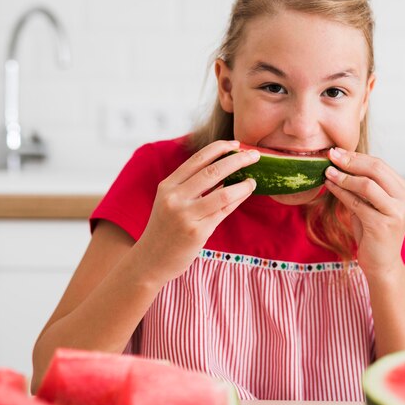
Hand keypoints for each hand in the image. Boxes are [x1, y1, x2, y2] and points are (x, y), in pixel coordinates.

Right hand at [136, 140, 258, 283]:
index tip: (236, 144)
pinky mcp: (198, 232)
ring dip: (243, 184)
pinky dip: (238, 199)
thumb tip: (223, 168)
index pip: (197, 159)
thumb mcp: (169, 201)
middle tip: (254, 155)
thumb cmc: (164, 229)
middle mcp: (175, 198)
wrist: (150, 261)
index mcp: (168, 186)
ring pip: (223, 193)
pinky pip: (224, 211)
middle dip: (237, 160)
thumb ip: (189, 185)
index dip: (219, 148)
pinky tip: (246, 193)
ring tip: (253, 179)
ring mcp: (186, 216)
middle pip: (213, 172)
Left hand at [324, 148, 404, 276]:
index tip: (337, 152)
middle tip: (331, 155)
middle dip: (350, 161)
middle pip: (376, 170)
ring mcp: (396, 212)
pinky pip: (357, 202)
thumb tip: (340, 161)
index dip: (357, 156)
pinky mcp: (383, 225)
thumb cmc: (373, 232)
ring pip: (367, 185)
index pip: (380, 165)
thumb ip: (362, 185)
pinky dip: (341, 192)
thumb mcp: (369, 203)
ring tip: (327, 171)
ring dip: (344, 176)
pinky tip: (329, 186)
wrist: (381, 264)